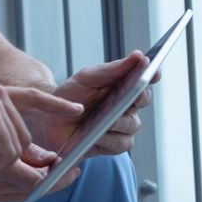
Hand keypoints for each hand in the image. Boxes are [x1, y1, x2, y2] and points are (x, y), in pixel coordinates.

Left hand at [25, 52, 153, 155]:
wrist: (48, 121)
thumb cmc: (68, 97)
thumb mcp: (86, 78)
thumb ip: (111, 69)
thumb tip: (138, 56)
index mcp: (121, 85)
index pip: (143, 78)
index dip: (151, 74)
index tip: (153, 72)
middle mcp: (126, 105)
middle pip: (142, 100)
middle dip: (138, 97)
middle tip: (133, 95)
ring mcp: (122, 126)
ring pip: (132, 124)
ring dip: (119, 121)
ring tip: (107, 120)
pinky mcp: (114, 145)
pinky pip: (120, 143)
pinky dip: (108, 139)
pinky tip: (97, 135)